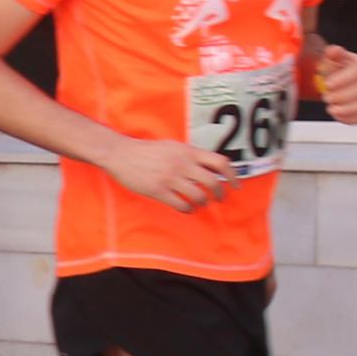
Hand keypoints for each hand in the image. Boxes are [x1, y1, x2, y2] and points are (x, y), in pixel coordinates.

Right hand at [102, 136, 235, 211]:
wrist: (121, 154)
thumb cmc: (146, 150)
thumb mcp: (173, 146)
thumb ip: (191, 155)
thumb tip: (210, 166)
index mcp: (188, 151)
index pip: (220, 162)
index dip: (232, 175)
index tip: (235, 185)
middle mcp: (182, 164)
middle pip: (212, 181)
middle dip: (219, 193)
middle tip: (218, 198)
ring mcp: (170, 178)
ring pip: (198, 195)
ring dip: (203, 202)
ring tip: (200, 203)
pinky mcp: (158, 190)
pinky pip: (181, 204)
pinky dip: (187, 209)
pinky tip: (186, 207)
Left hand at [315, 45, 356, 124]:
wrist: (340, 84)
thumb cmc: (337, 71)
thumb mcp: (332, 60)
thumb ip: (332, 54)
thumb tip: (333, 51)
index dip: (343, 79)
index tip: (329, 84)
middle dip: (342, 96)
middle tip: (328, 97)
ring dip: (346, 109)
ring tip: (332, 108)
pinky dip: (351, 119)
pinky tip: (339, 115)